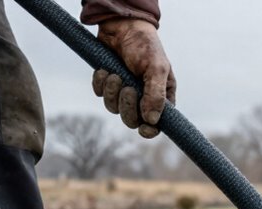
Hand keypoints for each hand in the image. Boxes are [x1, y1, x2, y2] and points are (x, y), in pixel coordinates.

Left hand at [93, 18, 175, 138]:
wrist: (122, 25)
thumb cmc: (145, 45)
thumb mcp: (156, 68)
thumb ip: (155, 95)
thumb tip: (151, 121)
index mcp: (161, 97)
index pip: (157, 124)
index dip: (149, 130)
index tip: (143, 127)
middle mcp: (143, 98)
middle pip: (132, 120)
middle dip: (127, 106)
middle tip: (127, 88)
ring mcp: (125, 92)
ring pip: (114, 108)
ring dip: (112, 92)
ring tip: (115, 74)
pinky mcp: (108, 84)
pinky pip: (100, 95)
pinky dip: (101, 84)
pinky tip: (105, 70)